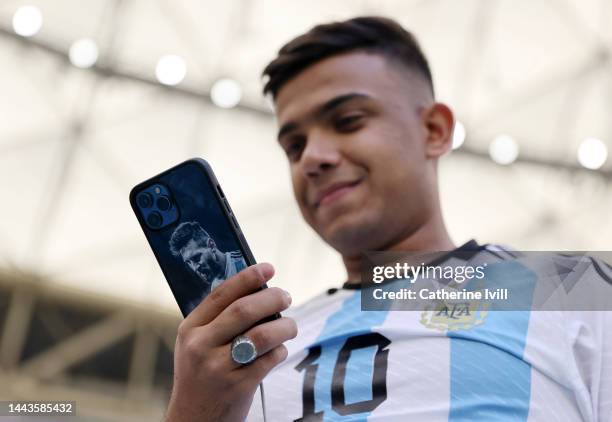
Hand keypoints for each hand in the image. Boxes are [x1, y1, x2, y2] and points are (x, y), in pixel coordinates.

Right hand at [165, 263, 296, 421]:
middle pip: (245, 310)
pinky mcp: (238, 387)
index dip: (248, 277)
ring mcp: (218, 368)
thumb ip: (218, 320)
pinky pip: (270, 359)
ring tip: (291, 326)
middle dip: (272, 299)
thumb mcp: (196, 344)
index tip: (268, 268)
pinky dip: (281, 351)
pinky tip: (279, 351)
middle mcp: (201, 346)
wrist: (194, 420)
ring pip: (263, 335)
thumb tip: (258, 290)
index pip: (221, 294)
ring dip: (285, 326)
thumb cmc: (200, 375)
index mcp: (190, 329)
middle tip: (286, 296)